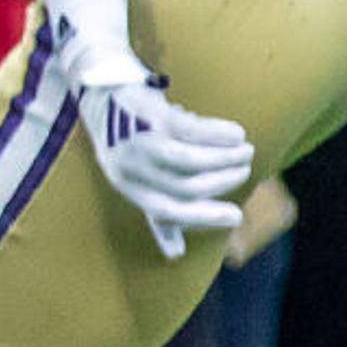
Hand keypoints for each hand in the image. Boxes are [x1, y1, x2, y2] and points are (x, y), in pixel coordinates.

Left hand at [70, 51, 252, 260]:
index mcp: (127, 187)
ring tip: (245, 151)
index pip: (167, 212)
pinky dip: (221, 134)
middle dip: (223, 181)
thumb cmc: (126, 143)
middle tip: (244, 170)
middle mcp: (130, 168)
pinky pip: (195, 131)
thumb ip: (156, 214)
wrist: (101, 93)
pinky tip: (237, 133)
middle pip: (187, 186)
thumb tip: (174, 254)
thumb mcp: (134, 180)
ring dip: (226, 158)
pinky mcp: (151, 116)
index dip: (203, 217)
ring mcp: (139, 141)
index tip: (236, 216)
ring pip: (193, 161)